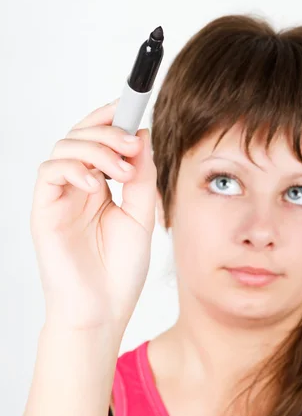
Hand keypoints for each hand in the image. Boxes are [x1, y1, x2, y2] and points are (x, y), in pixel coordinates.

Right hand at [30, 100, 156, 330]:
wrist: (103, 310)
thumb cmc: (121, 272)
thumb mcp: (143, 215)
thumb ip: (143, 176)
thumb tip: (142, 136)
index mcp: (102, 189)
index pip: (100, 142)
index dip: (111, 119)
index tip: (130, 105)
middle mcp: (79, 188)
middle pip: (81, 137)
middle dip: (108, 131)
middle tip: (132, 145)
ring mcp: (60, 198)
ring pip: (66, 147)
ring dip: (96, 149)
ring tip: (122, 172)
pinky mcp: (44, 209)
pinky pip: (50, 171)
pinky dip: (74, 167)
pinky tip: (96, 184)